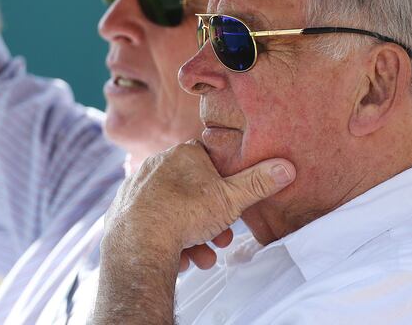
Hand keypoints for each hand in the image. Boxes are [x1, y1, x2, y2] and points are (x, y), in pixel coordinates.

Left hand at [101, 140, 295, 270]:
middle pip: (194, 192)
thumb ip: (259, 183)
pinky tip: (178, 258)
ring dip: (193, 236)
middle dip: (212, 220)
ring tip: (203, 257)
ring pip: (174, 211)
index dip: (226, 187)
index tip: (233, 208)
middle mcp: (157, 164)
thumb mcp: (232, 198)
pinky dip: (167, 240)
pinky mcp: (123, 210)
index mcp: (184, 153)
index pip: (211, 162)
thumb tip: (287, 166)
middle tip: (222, 239)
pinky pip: (153, 223)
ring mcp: (138, 187)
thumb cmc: (186, 213)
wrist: (139, 242)